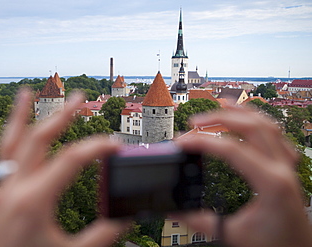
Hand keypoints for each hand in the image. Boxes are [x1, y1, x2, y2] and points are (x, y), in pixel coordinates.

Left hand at [0, 89, 124, 246]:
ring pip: (6, 149)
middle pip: (39, 141)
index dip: (97, 148)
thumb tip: (127, 218)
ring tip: (26, 95)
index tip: (117, 145)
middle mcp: (14, 192)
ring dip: (17, 120)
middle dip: (61, 115)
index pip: (72, 160)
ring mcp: (1, 198)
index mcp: (35, 200)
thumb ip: (104, 234)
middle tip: (78, 98)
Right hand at [177, 106, 311, 246]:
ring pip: (267, 124)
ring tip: (220, 103)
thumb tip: (176, 212)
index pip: (232, 150)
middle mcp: (282, 168)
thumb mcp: (234, 235)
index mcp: (271, 183)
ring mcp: (287, 165)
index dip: (202, 142)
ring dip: (241, 112)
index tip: (181, 142)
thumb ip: (202, 222)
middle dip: (219, 118)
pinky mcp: (286, 167)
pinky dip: (258, 121)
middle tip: (194, 121)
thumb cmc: (276, 246)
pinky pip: (276, 134)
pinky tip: (246, 120)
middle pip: (252, 126)